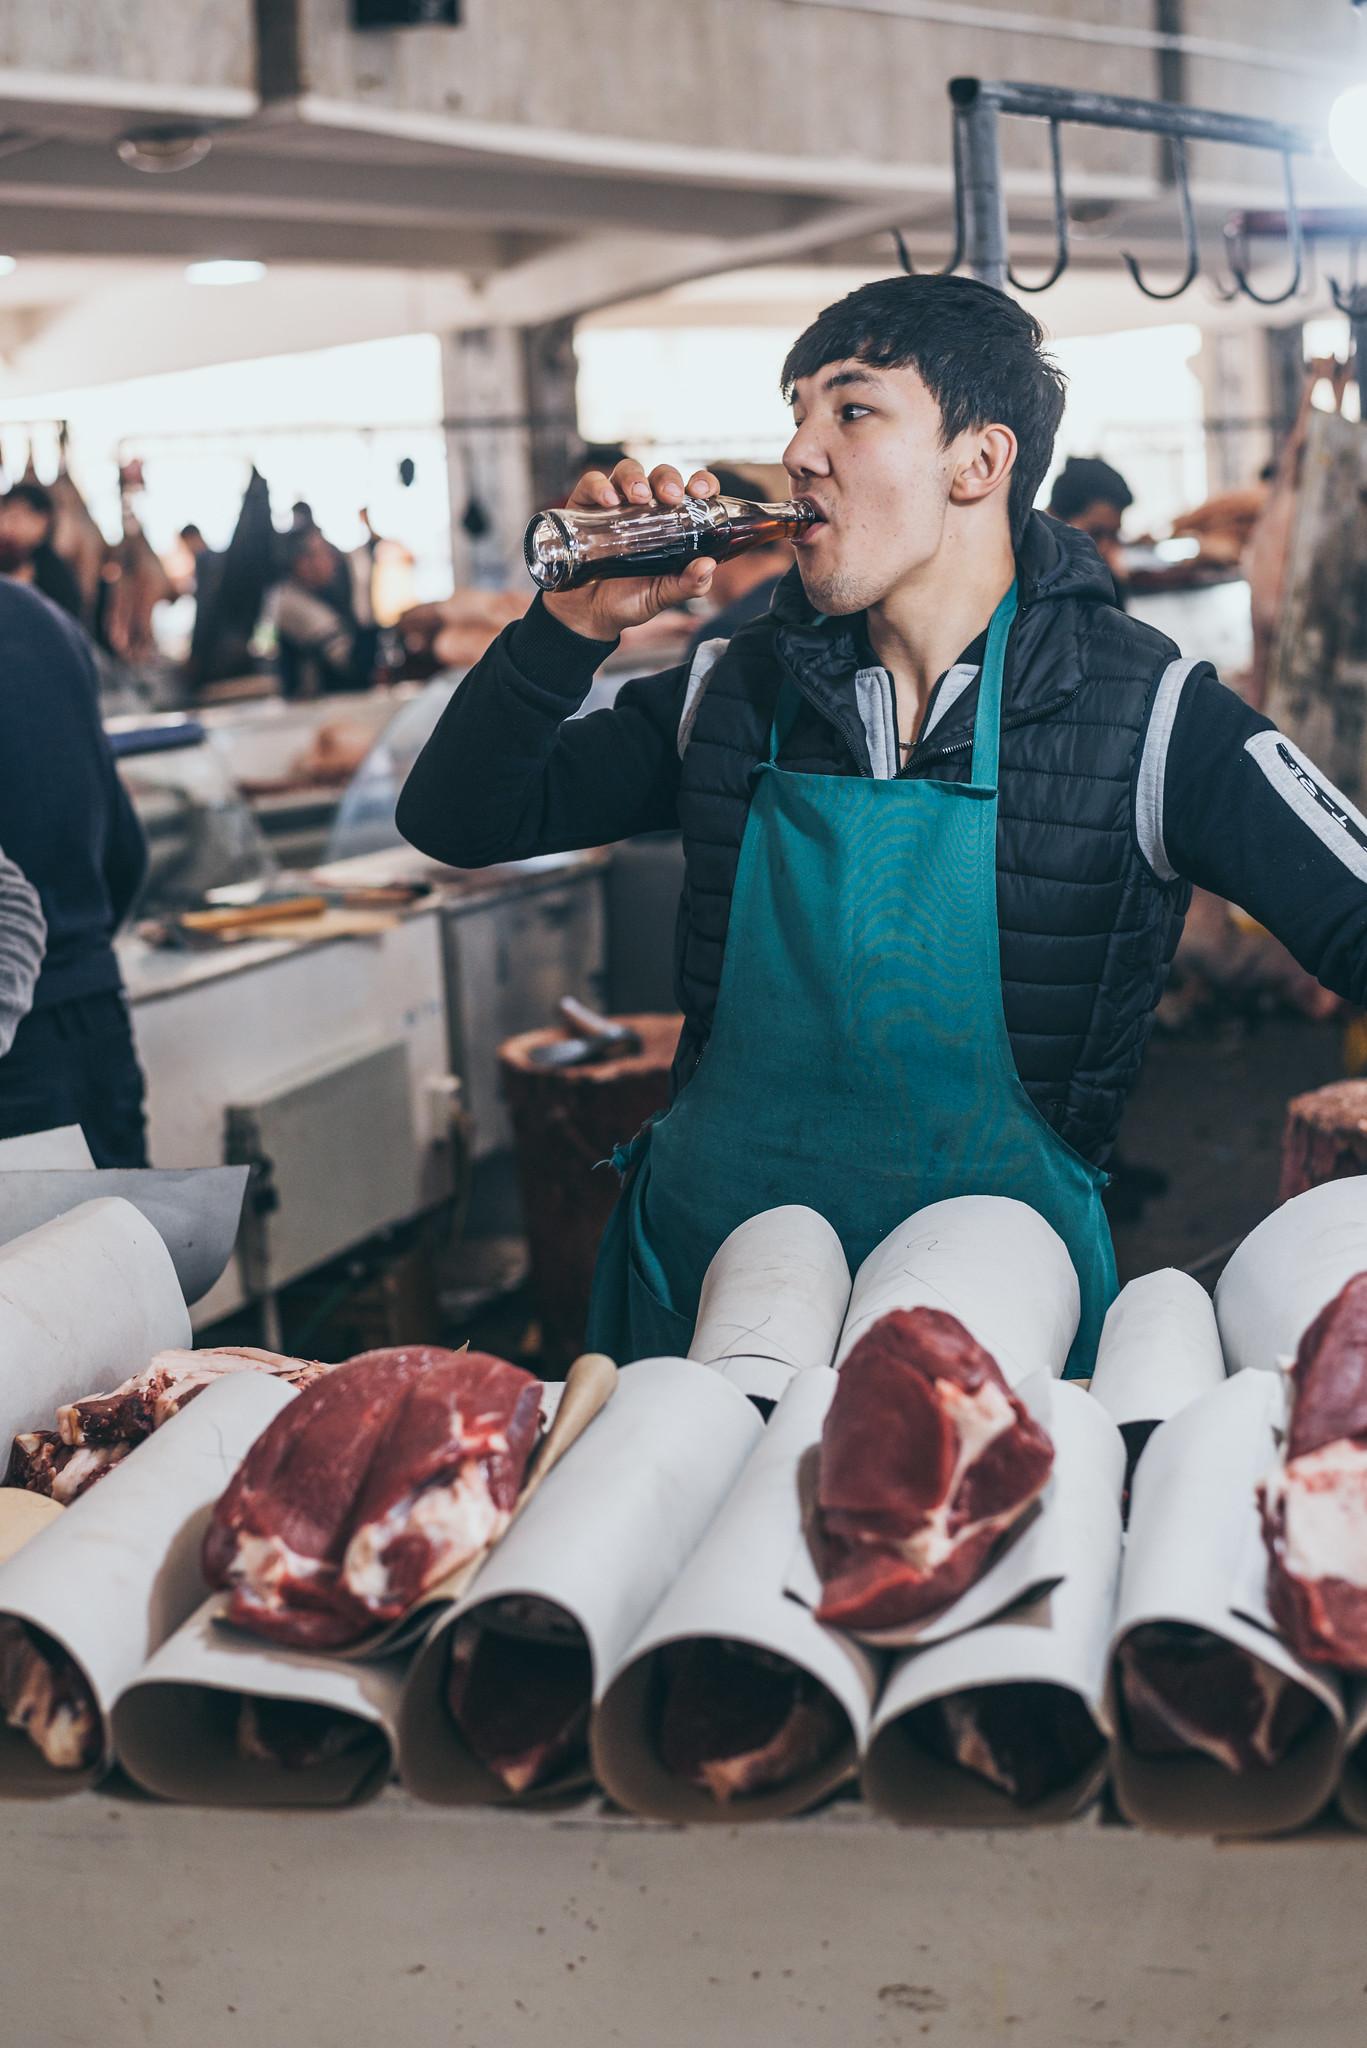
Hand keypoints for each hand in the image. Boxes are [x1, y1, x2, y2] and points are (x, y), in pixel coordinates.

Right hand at [543, 459, 718, 641]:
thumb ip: (688, 584)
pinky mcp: (586, 506)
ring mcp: (616, 503)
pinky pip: (592, 483)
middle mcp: (646, 508)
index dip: (702, 482)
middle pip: (661, 475)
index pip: (693, 491)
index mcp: (673, 522)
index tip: (701, 491)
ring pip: (628, 471)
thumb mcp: (663, 595)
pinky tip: (607, 501)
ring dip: (635, 478)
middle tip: (670, 496)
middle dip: (668, 479)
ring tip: (638, 497)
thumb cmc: (630, 599)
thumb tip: (708, 566)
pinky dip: (600, 486)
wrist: (589, 615)